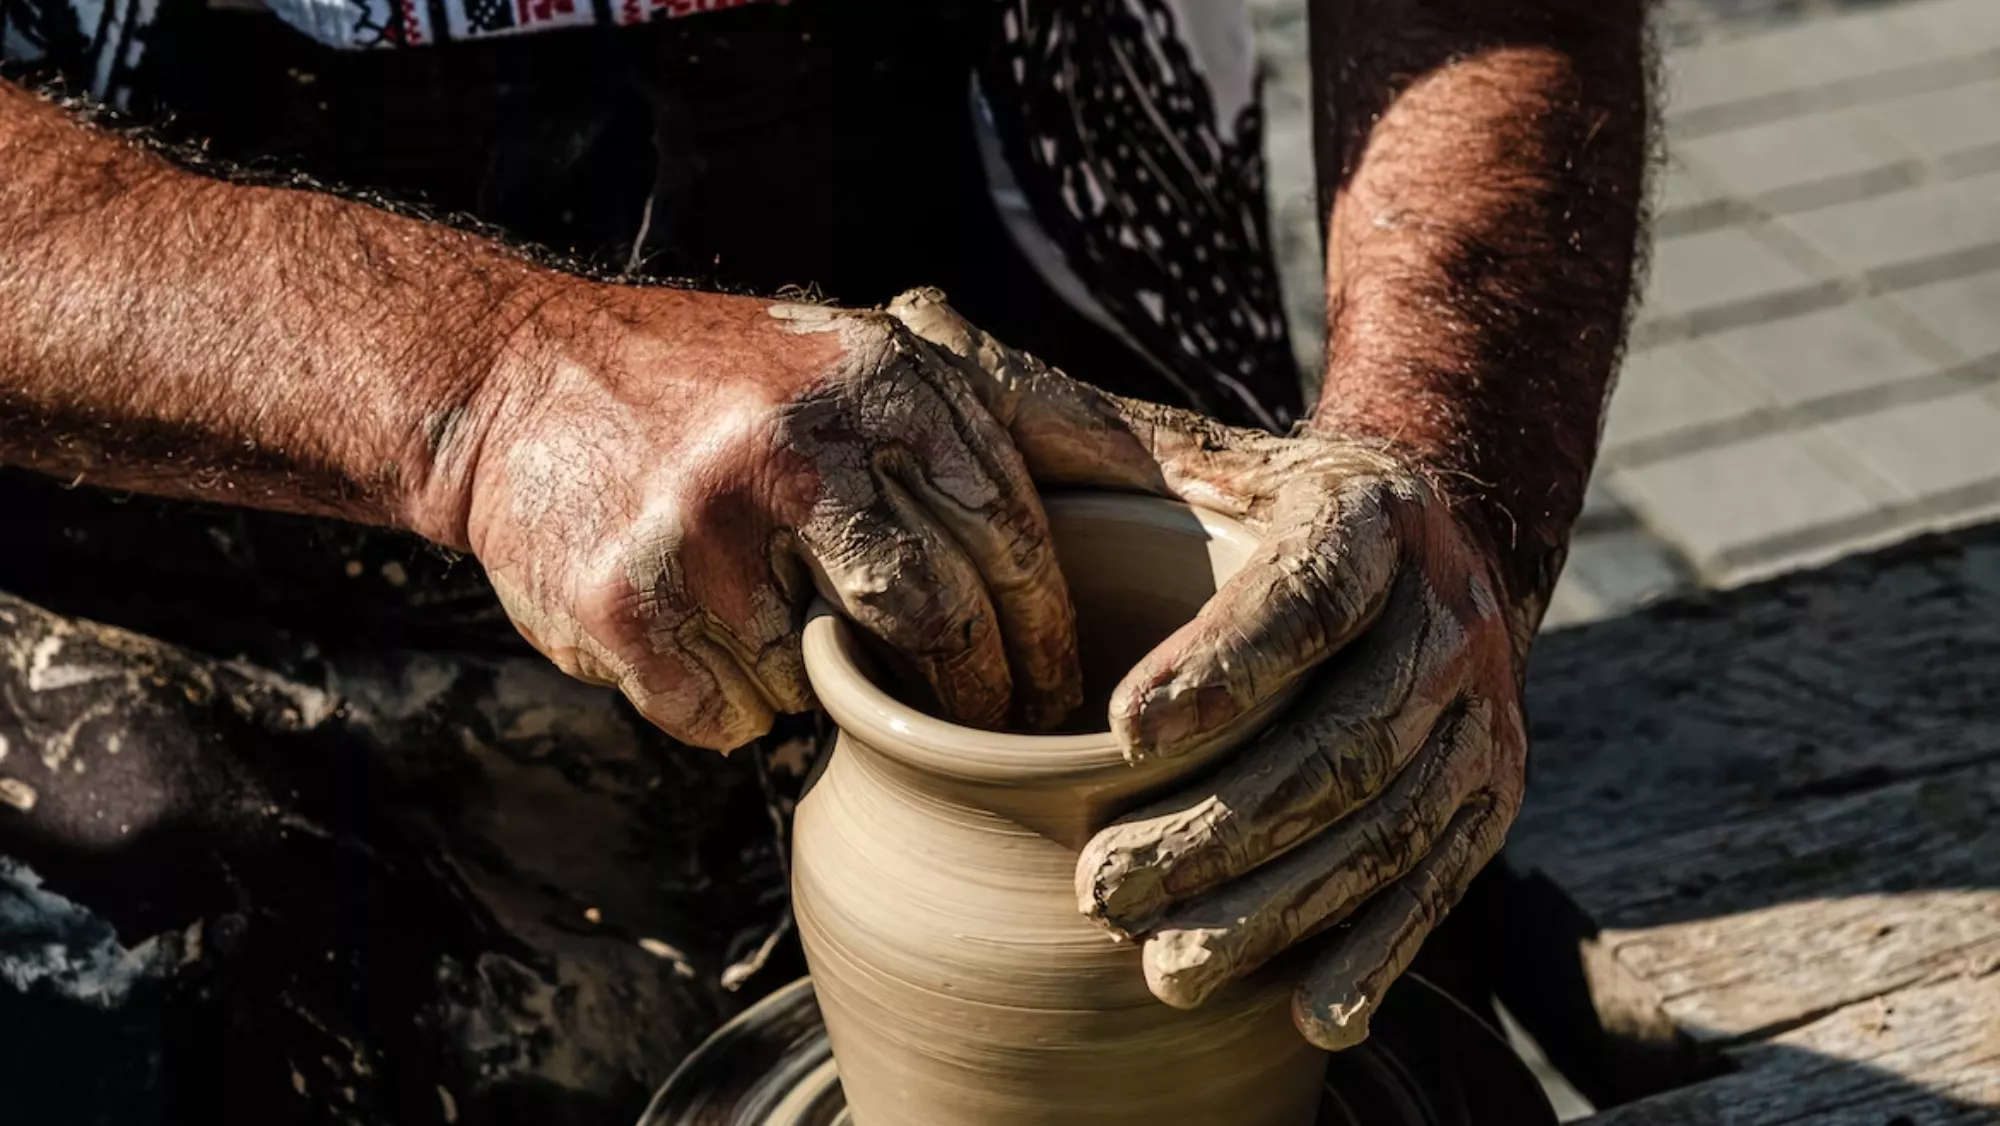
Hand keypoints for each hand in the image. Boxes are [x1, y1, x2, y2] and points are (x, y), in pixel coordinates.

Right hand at [459, 286, 1082, 749]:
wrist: (521, 381)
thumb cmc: (735, 382)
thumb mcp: (877, 356)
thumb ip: (1014, 409)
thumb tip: (1161, 479)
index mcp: (877, 383)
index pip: (1011, 539)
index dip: (1049, 635)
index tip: (1064, 696)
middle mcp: (795, 449)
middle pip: (941, 623)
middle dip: (980, 697)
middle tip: (991, 733)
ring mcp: (703, 534)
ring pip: (832, 685)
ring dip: (833, 690)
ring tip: (800, 637)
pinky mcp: (624, 609)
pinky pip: (734, 717)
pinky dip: (741, 704)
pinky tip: (712, 643)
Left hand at [892, 289, 1529, 1049]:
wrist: (1419, 545)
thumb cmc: (1251, 506)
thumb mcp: (1182, 447)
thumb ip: (1063, 416)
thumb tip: (916, 324)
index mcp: (1363, 516)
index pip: (1300, 590)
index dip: (1223, 661)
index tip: (1118, 729)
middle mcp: (1443, 611)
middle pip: (1342, 734)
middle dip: (1221, 825)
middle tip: (1099, 889)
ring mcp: (1479, 711)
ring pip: (1385, 824)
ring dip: (1277, 905)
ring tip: (1162, 963)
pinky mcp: (1489, 795)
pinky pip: (1439, 883)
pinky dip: (1377, 951)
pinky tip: (1308, 1009)